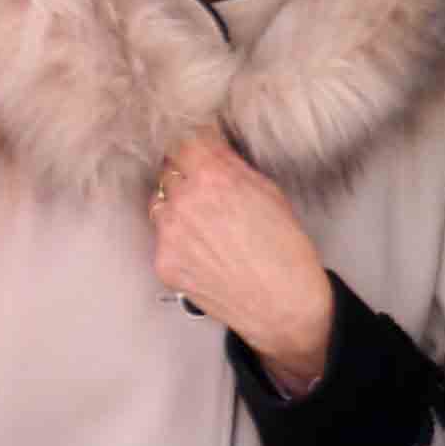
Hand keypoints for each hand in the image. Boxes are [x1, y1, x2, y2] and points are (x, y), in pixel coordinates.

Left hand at [149, 137, 336, 384]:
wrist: (282, 306)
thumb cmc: (286, 250)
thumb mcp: (270, 193)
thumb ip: (232, 165)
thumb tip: (210, 143)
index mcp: (214, 178)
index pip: (182, 139)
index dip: (192, 141)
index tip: (197, 144)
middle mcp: (185, 202)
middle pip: (167, 168)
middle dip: (183, 172)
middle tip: (205, 185)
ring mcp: (169, 234)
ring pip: (158, 202)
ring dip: (175, 203)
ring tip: (205, 221)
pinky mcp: (163, 262)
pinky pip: (161, 236)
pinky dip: (177, 237)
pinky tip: (203, 248)